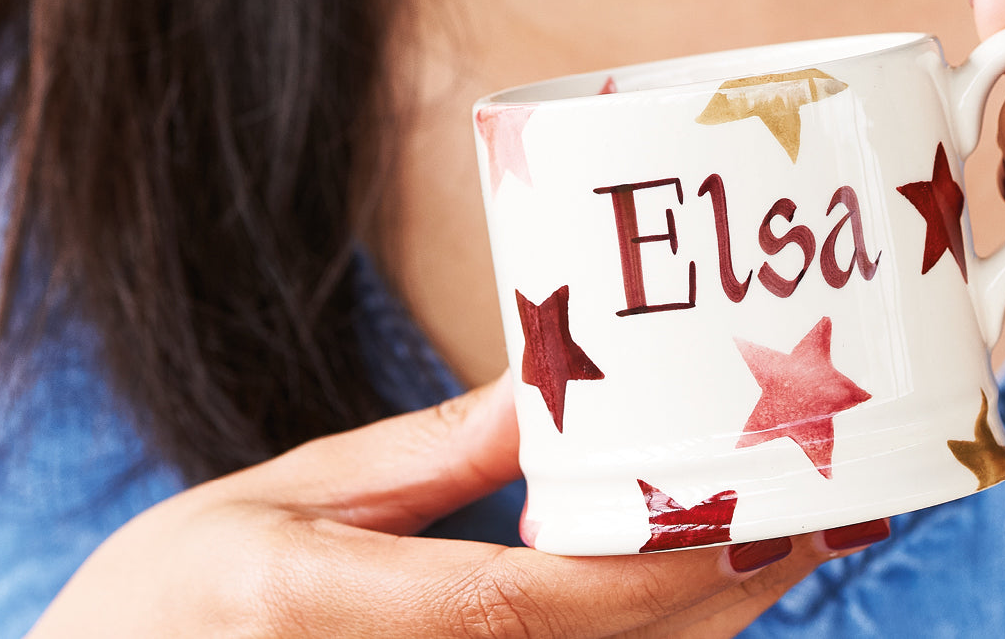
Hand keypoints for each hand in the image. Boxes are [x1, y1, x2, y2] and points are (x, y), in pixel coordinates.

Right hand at [28, 373, 868, 637]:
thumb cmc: (173, 601)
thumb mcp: (283, 498)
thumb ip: (426, 459)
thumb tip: (548, 389)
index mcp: (335, 612)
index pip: (526, 607)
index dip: (653, 570)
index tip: (756, 517)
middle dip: (734, 590)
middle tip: (830, 507)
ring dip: (719, 619)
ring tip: (798, 535)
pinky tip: (710, 585)